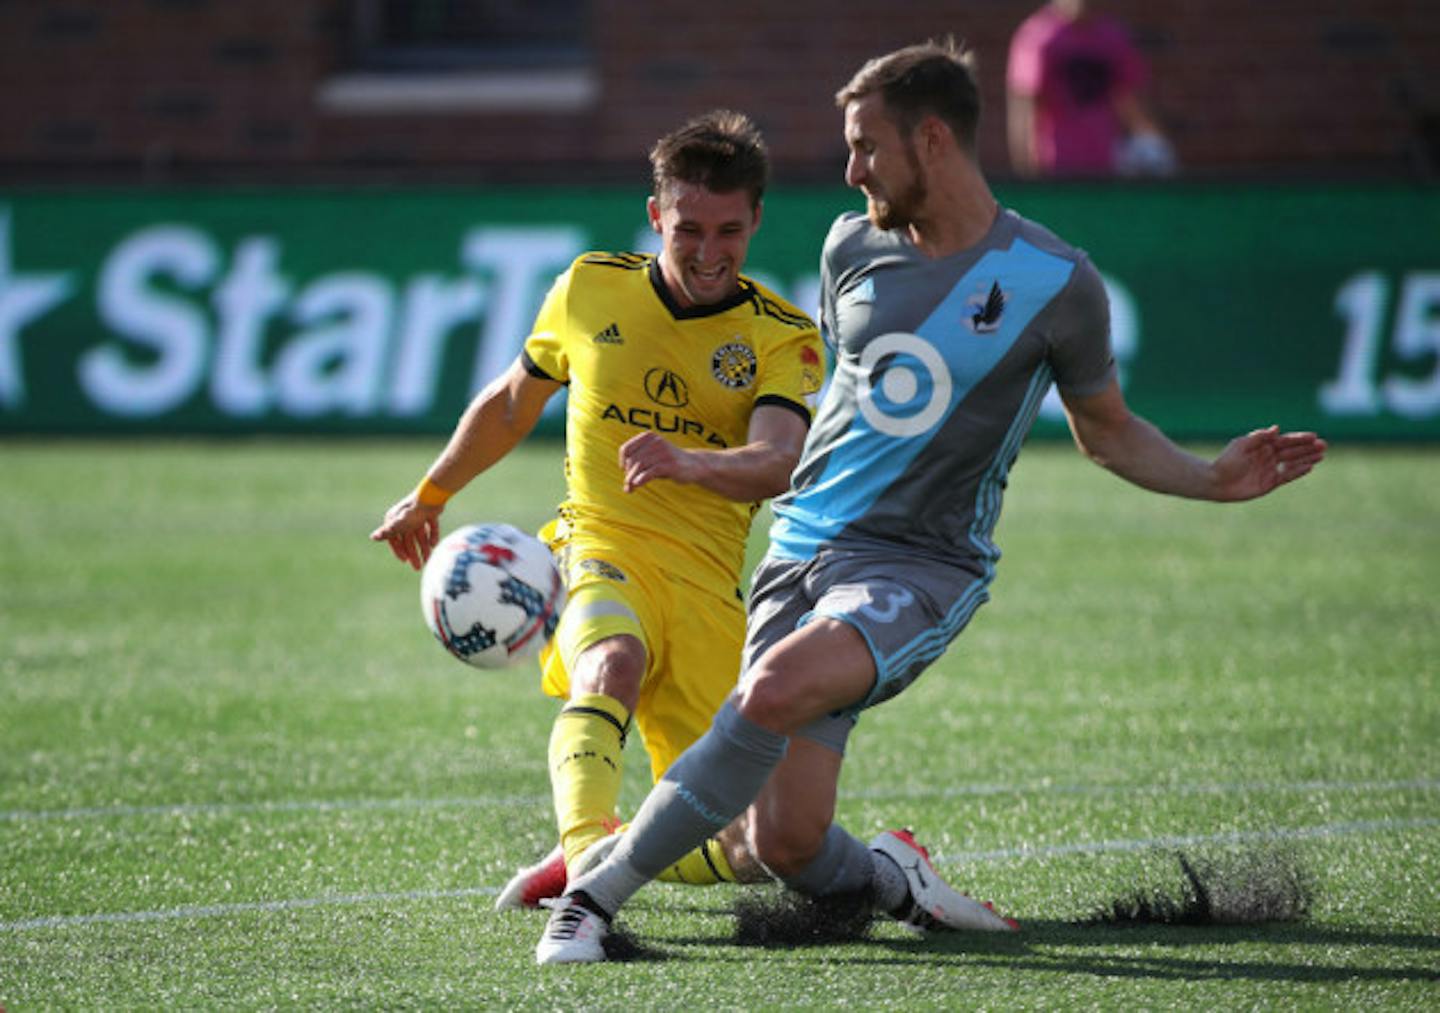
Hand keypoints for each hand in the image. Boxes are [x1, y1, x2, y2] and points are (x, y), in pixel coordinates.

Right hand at [370, 496, 443, 569]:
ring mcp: (418, 515)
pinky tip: (434, 544)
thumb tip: (373, 537)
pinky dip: (433, 535)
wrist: (431, 496)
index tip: (405, 560)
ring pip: (420, 535)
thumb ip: (388, 532)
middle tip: (418, 567)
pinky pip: (431, 527)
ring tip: (429, 559)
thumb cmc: (413, 511)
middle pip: (409, 539)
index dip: (399, 550)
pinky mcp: (430, 513)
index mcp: (395, 519)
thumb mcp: (400, 524)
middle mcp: (405, 518)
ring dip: (424, 547)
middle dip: (414, 553)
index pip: (395, 539)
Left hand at [619, 431, 697, 492]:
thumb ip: (638, 471)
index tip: (625, 471)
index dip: (623, 462)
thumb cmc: (668, 463)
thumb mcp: (652, 463)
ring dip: (632, 479)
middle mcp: (656, 442)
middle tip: (628, 486)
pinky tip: (637, 485)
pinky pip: (650, 471)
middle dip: (628, 475)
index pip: (626, 449)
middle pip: (633, 460)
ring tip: (630, 488)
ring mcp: (664, 452)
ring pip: (640, 466)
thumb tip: (627, 489)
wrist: (694, 465)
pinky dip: (641, 479)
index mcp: (649, 437)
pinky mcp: (671, 464)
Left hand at [1211, 426, 1327, 501]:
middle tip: (1324, 445)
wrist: (1216, 481)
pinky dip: (1298, 471)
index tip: (1314, 436)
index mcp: (1263, 446)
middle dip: (1308, 448)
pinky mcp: (1269, 483)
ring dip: (1307, 459)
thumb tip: (1277, 428)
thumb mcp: (1242, 444)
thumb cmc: (1227, 461)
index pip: (1285, 441)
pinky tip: (1309, 467)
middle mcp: (1269, 456)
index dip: (1300, 438)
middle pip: (1293, 451)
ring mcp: (1270, 469)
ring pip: (1293, 463)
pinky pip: (1287, 476)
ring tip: (1321, 455)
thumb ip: (1260, 437)